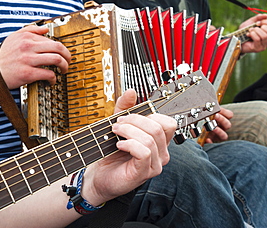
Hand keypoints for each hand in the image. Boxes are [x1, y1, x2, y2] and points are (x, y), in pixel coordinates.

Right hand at [0, 25, 70, 88]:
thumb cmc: (4, 56)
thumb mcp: (14, 37)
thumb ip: (30, 30)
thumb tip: (46, 29)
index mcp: (26, 37)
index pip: (52, 40)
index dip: (61, 49)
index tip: (64, 55)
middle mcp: (28, 46)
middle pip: (58, 47)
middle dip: (68, 56)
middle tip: (68, 62)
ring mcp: (28, 60)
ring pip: (56, 59)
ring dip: (64, 66)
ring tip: (63, 70)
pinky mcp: (28, 73)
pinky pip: (48, 74)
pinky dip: (54, 78)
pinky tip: (52, 80)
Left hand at [82, 89, 176, 205]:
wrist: (98, 175)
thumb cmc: (111, 153)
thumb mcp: (119, 125)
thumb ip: (125, 108)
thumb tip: (131, 92)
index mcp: (159, 142)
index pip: (168, 123)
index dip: (150, 114)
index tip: (129, 115)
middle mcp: (161, 153)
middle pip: (158, 127)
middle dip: (135, 120)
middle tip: (118, 123)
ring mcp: (155, 164)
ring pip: (150, 139)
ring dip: (129, 131)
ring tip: (116, 132)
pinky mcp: (144, 173)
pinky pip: (144, 152)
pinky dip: (129, 144)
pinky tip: (119, 145)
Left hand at [205, 107, 232, 142]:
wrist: (196, 130)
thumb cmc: (203, 119)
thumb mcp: (207, 113)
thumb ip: (209, 110)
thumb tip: (209, 104)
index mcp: (222, 119)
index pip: (229, 115)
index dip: (225, 112)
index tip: (218, 109)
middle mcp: (222, 128)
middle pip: (227, 125)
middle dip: (222, 120)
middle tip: (215, 116)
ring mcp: (217, 135)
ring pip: (224, 135)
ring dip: (219, 131)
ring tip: (211, 127)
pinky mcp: (211, 142)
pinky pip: (213, 143)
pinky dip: (210, 142)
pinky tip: (207, 139)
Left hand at [240, 14, 266, 53]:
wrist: (236, 40)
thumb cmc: (244, 32)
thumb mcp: (251, 22)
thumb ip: (258, 18)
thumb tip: (266, 15)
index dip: (266, 22)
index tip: (258, 22)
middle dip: (263, 27)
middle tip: (255, 26)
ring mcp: (263, 46)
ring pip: (264, 36)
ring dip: (256, 31)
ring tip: (250, 31)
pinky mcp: (257, 48)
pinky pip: (258, 39)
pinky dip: (252, 34)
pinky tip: (248, 34)